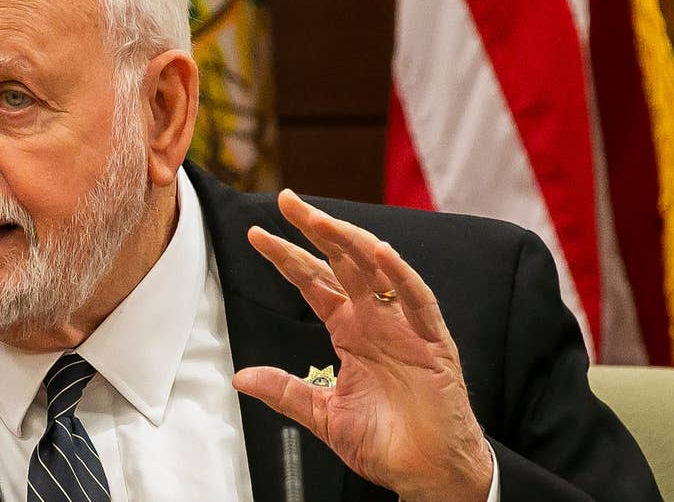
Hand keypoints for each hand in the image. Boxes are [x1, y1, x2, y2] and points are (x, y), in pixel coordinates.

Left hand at [232, 190, 492, 501]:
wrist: (428, 473)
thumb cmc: (385, 442)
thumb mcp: (323, 414)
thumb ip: (285, 391)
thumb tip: (240, 378)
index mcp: (350, 330)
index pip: (313, 282)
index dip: (286, 257)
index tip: (257, 235)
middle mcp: (375, 320)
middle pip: (341, 262)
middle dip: (314, 229)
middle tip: (286, 200)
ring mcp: (405, 326)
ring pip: (376, 269)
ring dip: (349, 241)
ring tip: (320, 219)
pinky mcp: (433, 342)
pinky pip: (417, 300)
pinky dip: (401, 275)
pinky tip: (381, 252)